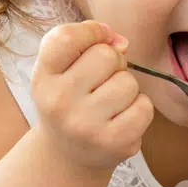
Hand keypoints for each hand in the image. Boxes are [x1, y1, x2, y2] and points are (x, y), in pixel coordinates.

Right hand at [31, 21, 153, 171]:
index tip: (100, 40)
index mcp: (42, 79)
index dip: (92, 31)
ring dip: (127, 88)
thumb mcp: (60, 69)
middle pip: (107, 55)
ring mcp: (86, 125)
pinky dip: (140, 108)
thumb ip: (85, 42)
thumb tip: (121, 42)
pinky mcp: (113, 142)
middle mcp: (59, 103)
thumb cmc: (69, 99)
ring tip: (110, 103)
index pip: (66, 37)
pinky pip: (145, 106)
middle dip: (113, 63)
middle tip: (101, 83)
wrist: (67, 155)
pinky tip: (122, 118)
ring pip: (129, 81)